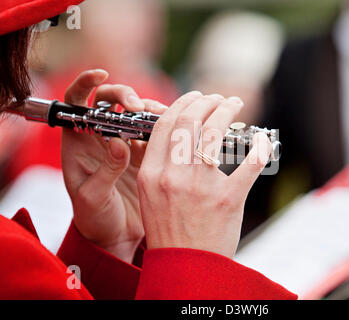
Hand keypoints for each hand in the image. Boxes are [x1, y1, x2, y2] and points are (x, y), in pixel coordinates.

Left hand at [61, 69, 166, 262]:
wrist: (115, 236)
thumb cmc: (94, 218)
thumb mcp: (93, 197)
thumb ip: (105, 171)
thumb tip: (117, 143)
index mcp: (79, 143)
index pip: (76, 102)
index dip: (85, 83)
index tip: (101, 74)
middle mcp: (101, 137)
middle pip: (112, 101)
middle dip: (127, 96)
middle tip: (140, 107)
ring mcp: (125, 143)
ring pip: (137, 114)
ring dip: (150, 111)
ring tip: (163, 118)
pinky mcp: (145, 154)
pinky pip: (155, 132)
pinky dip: (165, 127)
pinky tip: (174, 129)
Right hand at [137, 92, 271, 257]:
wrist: (186, 267)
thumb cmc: (169, 231)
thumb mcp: (152, 197)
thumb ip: (159, 165)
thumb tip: (180, 136)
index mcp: (152, 174)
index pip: (166, 123)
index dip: (183, 103)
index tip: (196, 97)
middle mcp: (173, 176)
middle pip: (191, 120)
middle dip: (207, 101)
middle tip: (218, 98)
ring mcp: (201, 187)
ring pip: (216, 132)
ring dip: (228, 110)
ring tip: (234, 103)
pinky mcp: (228, 199)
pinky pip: (249, 162)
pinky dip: (259, 145)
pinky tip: (262, 138)